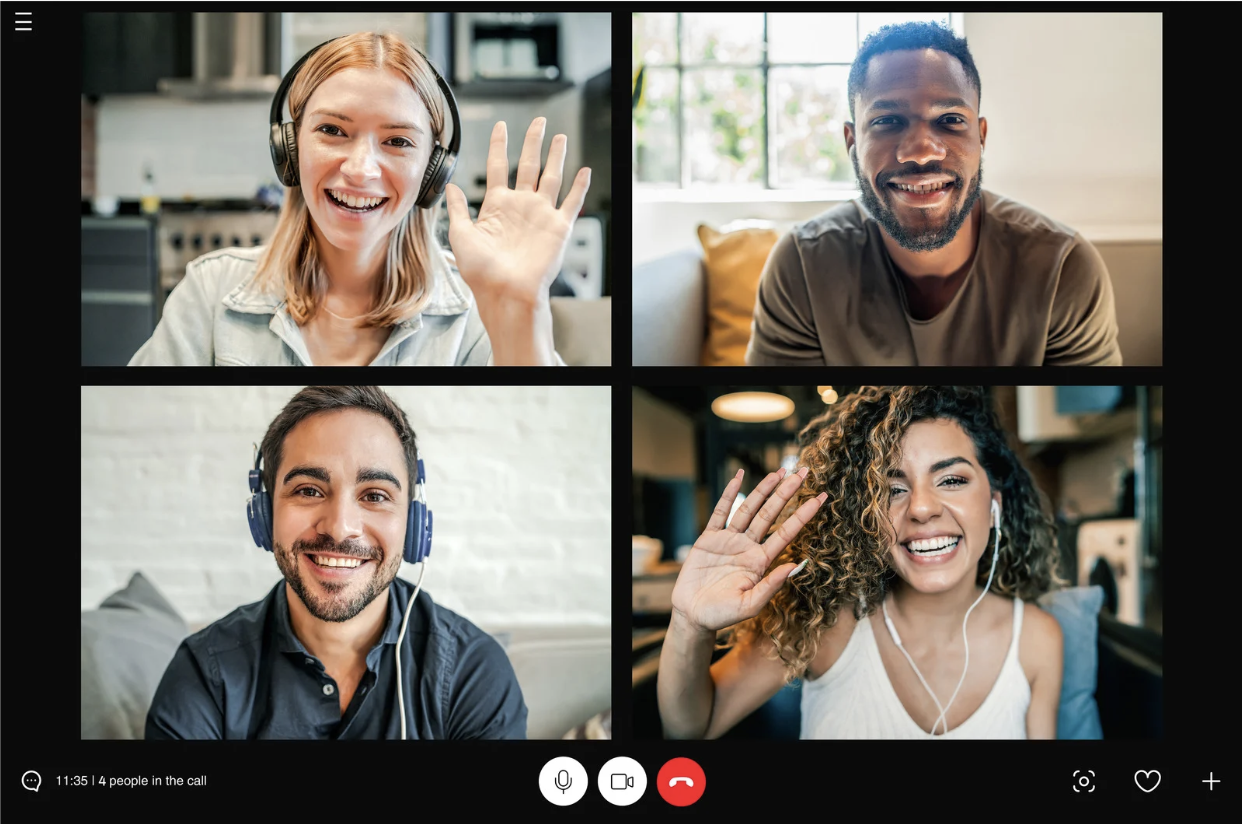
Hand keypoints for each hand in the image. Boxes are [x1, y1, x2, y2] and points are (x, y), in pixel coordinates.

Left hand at [445, 118, 590, 311]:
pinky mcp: (558, 227)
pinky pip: (572, 202)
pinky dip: (579, 187)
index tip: (500, 127)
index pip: (498, 166)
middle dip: (533, 142)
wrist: (505, 292)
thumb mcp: (461, 235)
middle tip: (538, 122)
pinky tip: (584, 171)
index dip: (499, 145)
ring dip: (556, 156)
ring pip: (551, 177)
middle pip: (528, 165)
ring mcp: (541, 215)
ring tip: (559, 137)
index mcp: (497, 206)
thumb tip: (451, 187)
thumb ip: (458, 209)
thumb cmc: (482, 272)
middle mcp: (520, 206)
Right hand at [670, 467, 826, 633]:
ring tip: (778, 471)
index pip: (786, 533)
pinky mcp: (709, 538)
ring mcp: (729, 540)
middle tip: (804, 472)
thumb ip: (772, 585)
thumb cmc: (722, 615)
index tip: (821, 498)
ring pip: (749, 509)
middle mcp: (748, 547)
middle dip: (787, 493)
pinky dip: (729, 493)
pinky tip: (739, 477)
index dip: (804, 515)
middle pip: (771, 514)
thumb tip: (796, 565)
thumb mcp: (750, 605)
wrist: (693, 616)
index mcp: (761, 562)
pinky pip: (721, 512)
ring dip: (763, 489)